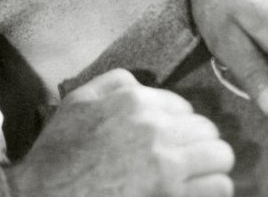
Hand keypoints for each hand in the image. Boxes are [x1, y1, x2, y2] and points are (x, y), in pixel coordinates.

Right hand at [6, 69, 233, 196]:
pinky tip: (194, 192)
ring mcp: (168, 165)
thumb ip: (114, 83)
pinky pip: (219, 187)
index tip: (166, 141)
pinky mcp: (174, 196)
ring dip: (210, 166)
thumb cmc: (58, 152)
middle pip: (208, 129)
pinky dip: (212, 190)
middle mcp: (156, 128)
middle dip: (197, 143)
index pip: (184, 107)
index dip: (177, 125)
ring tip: (195, 177)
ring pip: (222, 157)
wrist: (46, 195)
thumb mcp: (77, 102)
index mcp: (135, 101)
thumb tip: (143, 84)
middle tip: (183, 159)